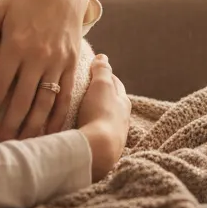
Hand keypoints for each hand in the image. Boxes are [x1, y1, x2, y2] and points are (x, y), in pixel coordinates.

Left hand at [0, 0, 89, 140]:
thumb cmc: (25, 0)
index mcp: (16, 45)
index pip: (0, 85)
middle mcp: (38, 56)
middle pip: (22, 100)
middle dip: (10, 126)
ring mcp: (57, 62)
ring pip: (45, 103)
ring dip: (33, 128)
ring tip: (22, 146)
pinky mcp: (71, 65)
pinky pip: (66, 96)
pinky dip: (58, 117)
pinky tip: (50, 133)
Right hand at [76, 55, 131, 181]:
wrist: (98, 150)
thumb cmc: (101, 114)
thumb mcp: (101, 86)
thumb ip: (102, 71)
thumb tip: (103, 56)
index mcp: (124, 102)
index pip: (116, 84)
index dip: (106, 76)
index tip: (96, 71)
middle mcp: (123, 120)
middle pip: (112, 103)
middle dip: (103, 96)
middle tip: (88, 90)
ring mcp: (114, 136)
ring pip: (105, 120)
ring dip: (96, 114)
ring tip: (82, 111)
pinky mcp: (103, 150)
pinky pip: (97, 134)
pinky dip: (91, 129)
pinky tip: (83, 130)